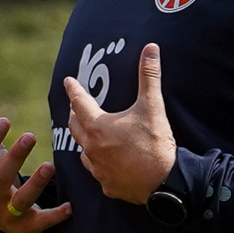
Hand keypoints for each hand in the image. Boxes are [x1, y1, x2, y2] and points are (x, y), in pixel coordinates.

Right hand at [0, 86, 67, 232]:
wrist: (1, 220)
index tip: (6, 121)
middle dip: (14, 157)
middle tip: (31, 136)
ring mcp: (7, 214)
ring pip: (20, 200)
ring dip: (35, 184)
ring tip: (50, 166)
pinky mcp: (26, 228)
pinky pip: (40, 222)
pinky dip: (54, 215)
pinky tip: (70, 206)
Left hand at [57, 42, 178, 202]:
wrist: (165, 183)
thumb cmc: (156, 143)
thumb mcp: (152, 106)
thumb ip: (149, 76)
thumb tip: (150, 47)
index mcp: (99, 126)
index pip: (79, 102)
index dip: (73, 89)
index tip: (68, 81)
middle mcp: (92, 148)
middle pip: (75, 127)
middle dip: (74, 115)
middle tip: (75, 107)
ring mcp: (98, 169)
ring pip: (83, 151)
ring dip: (84, 140)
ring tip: (89, 135)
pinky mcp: (107, 185)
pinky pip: (97, 171)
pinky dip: (98, 163)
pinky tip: (105, 162)